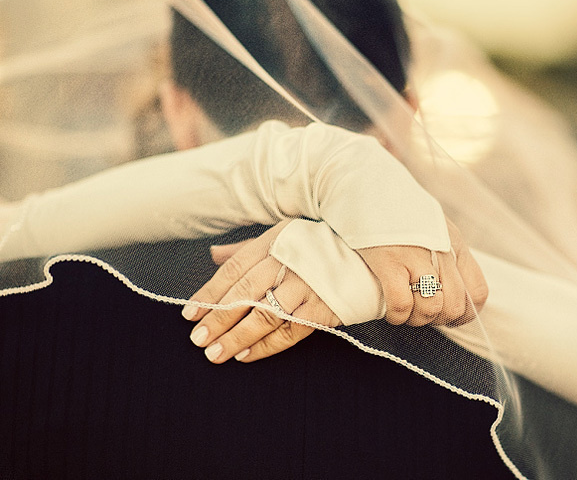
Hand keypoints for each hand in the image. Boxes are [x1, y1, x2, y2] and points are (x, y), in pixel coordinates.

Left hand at [181, 221, 340, 363]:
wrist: (372, 256)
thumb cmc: (322, 246)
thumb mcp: (285, 236)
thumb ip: (247, 249)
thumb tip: (214, 254)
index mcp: (275, 242)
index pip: (234, 270)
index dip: (209, 293)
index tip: (189, 314)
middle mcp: (289, 263)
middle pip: (244, 294)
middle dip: (218, 319)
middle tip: (198, 339)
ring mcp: (308, 286)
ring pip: (264, 316)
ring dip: (237, 337)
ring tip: (215, 353)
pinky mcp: (325, 307)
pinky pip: (291, 330)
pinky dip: (267, 345)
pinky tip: (247, 355)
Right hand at [358, 219, 487, 326]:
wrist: (368, 185)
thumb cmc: (398, 211)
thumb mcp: (433, 227)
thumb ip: (446, 254)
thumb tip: (451, 290)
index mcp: (455, 244)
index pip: (477, 293)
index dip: (464, 314)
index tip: (446, 316)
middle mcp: (441, 250)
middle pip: (454, 305)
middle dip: (437, 319)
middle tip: (420, 312)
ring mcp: (415, 256)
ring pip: (431, 308)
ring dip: (416, 318)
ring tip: (404, 309)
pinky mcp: (389, 261)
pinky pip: (402, 305)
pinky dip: (397, 315)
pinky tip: (390, 310)